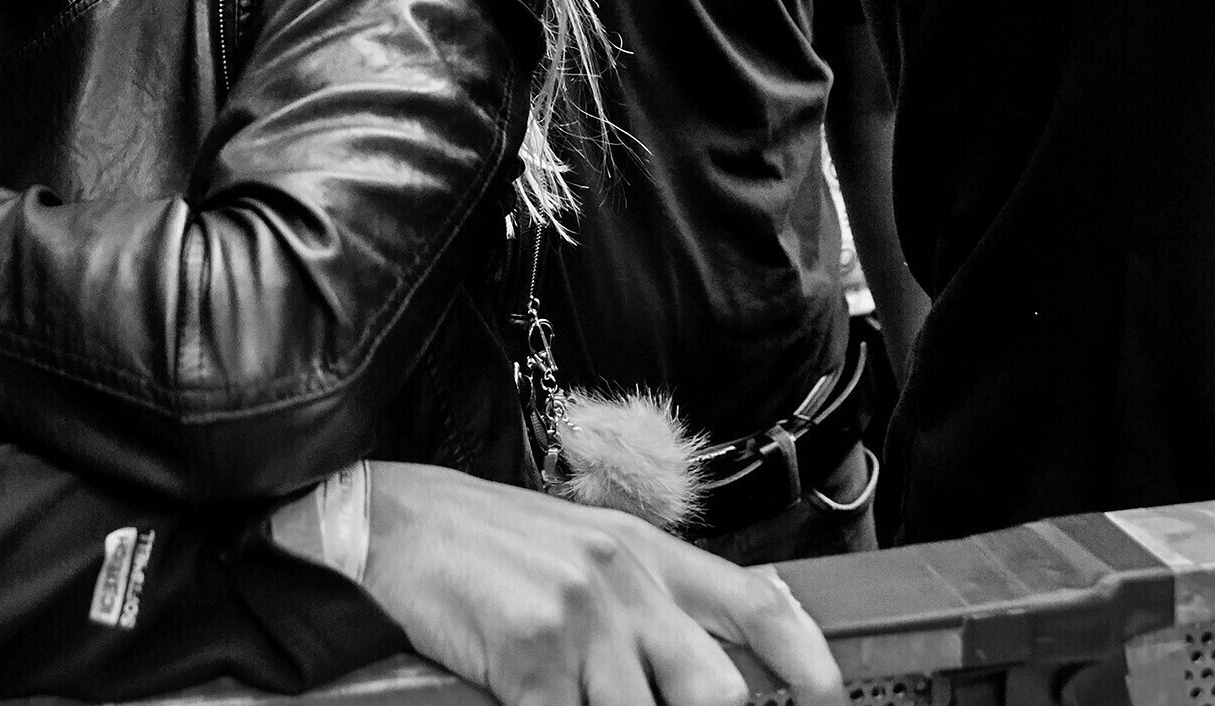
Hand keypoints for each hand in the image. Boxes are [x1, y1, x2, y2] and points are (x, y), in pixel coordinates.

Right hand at [359, 462, 842, 705]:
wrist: (386, 525)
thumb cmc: (477, 544)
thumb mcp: (574, 547)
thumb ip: (641, 594)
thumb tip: (696, 658)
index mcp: (637, 548)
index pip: (752, 601)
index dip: (804, 657)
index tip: (828, 695)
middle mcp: (621, 580)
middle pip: (717, 689)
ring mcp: (579, 621)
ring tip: (580, 697)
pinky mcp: (532, 661)